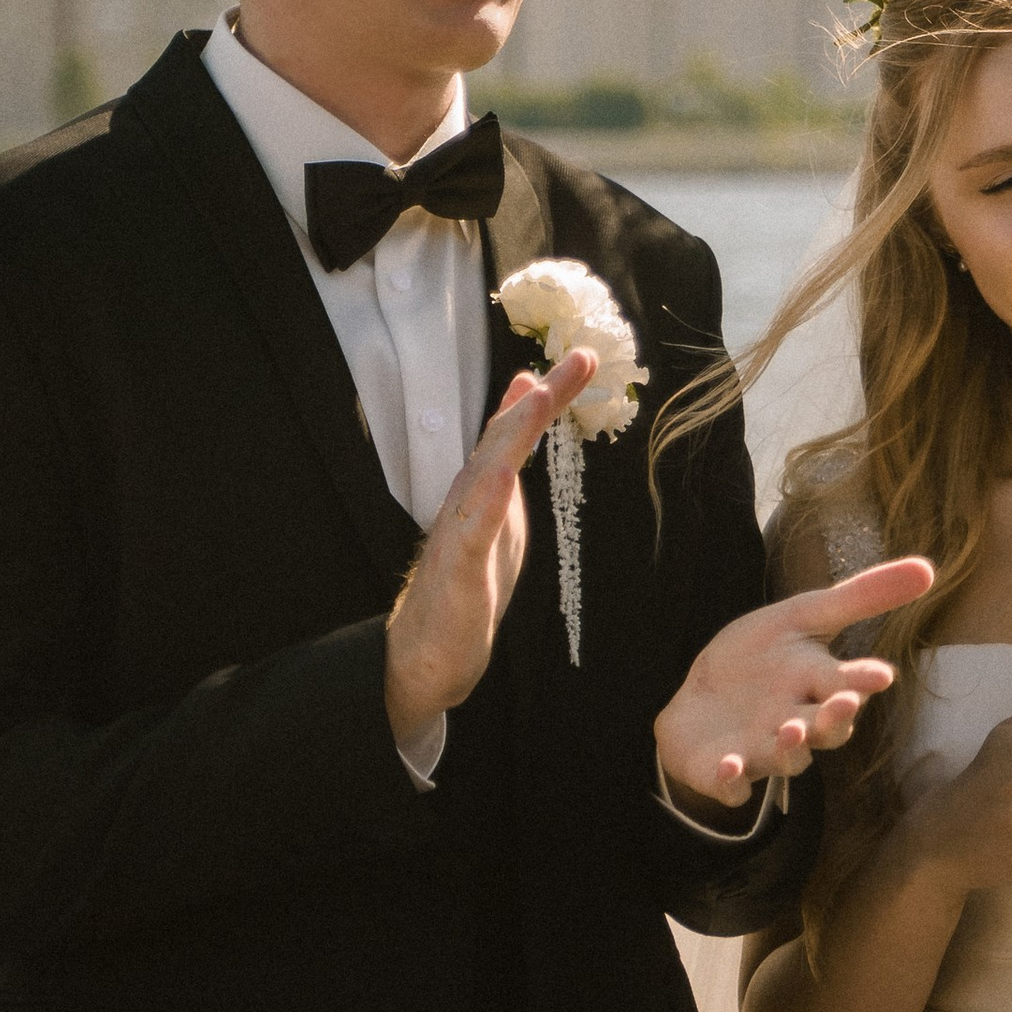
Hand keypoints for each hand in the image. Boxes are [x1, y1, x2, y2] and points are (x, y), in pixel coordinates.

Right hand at [384, 347, 597, 748]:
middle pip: (502, 440)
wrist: (427, 654)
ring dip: (511, 435)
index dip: (547, 393)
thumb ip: (510, 462)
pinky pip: (470, 536)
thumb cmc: (466, 581)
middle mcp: (467, 501)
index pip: (513, 431)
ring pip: (485, 475)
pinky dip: (485, 504)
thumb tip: (527, 401)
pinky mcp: (456, 575)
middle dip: (538, 399)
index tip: (584, 357)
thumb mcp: (500, 512)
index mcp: (482, 489)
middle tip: (576, 360)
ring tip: (538, 399)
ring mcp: (458, 535)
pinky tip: (503, 478)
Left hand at [655, 560, 932, 811]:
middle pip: (825, 729)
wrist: (700, 697)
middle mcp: (797, 723)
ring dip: (790, 751)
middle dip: (835, 719)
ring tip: (791, 732)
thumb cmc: (759, 656)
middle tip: (844, 704)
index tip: (880, 675)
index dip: (863, 681)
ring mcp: (762, 751)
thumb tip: (928, 569)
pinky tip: (729, 767)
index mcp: (817, 685)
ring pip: (786, 760)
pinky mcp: (724, 773)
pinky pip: (731, 785)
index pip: (848, 684)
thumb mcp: (803, 615)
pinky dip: (730, 781)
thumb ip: (861, 597)